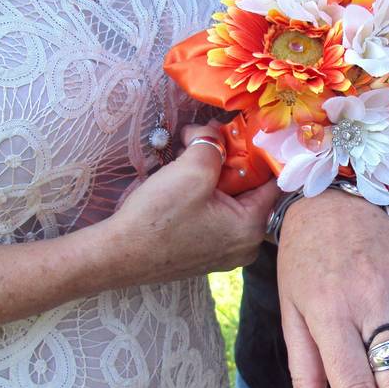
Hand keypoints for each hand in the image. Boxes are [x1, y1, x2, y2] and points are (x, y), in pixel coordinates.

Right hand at [104, 121, 280, 284]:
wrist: (116, 255)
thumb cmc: (156, 219)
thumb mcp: (191, 170)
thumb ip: (212, 143)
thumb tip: (213, 131)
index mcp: (252, 228)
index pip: (272, 181)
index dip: (259, 152)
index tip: (245, 132)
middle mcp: (245, 245)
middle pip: (250, 190)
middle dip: (232, 162)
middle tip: (213, 140)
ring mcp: (224, 251)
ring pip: (231, 201)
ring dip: (215, 177)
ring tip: (192, 159)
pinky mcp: (204, 252)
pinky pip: (215, 215)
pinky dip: (205, 196)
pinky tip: (183, 183)